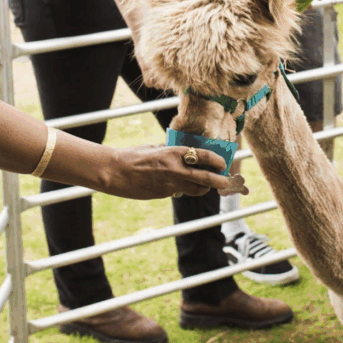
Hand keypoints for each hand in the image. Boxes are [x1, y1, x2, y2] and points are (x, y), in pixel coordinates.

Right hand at [104, 145, 248, 199]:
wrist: (116, 172)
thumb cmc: (133, 156)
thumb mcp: (155, 148)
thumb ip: (170, 151)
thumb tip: (182, 153)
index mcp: (174, 153)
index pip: (203, 156)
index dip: (216, 160)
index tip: (222, 162)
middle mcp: (176, 170)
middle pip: (206, 178)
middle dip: (219, 181)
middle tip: (226, 181)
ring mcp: (170, 185)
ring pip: (196, 190)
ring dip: (204, 188)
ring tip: (207, 185)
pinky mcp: (164, 194)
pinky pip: (180, 192)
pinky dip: (184, 189)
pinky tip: (182, 185)